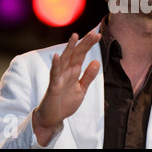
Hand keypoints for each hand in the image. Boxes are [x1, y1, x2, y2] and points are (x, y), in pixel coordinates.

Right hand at [32, 29, 100, 145]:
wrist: (52, 118)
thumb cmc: (65, 102)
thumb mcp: (82, 89)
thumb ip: (88, 76)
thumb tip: (96, 61)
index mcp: (74, 71)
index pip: (82, 54)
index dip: (89, 45)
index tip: (98, 35)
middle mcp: (66, 71)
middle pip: (76, 54)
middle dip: (84, 44)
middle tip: (94, 33)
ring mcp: (59, 78)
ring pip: (65, 60)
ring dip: (69, 48)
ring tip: (75, 36)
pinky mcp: (53, 87)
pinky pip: (54, 75)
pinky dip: (55, 65)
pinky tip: (56, 56)